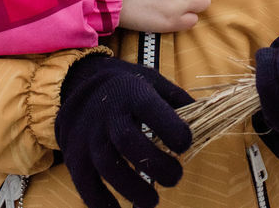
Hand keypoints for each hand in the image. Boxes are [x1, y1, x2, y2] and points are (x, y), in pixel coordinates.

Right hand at [55, 55, 192, 207]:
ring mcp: (88, 136)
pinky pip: (85, 184)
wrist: (79, 84)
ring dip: (132, 189)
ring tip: (152, 201)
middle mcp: (107, 113)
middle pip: (128, 141)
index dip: (171, 129)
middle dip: (155, 164)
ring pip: (107, 166)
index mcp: (131, 92)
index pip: (150, 109)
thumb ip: (177, 100)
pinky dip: (101, 203)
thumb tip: (203, 121)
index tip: (184, 144)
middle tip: (175, 178)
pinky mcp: (75, 156)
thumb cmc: (126, 88)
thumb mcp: (152, 81)